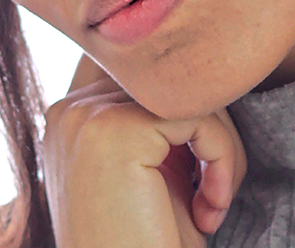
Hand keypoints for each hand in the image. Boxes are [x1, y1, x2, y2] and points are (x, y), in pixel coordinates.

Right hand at [42, 53, 246, 247]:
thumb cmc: (146, 246)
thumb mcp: (154, 170)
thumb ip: (163, 117)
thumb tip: (206, 65)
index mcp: (72, 116)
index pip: (155, 82)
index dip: (193, 126)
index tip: (202, 185)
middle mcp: (69, 108)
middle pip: (172, 81)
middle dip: (210, 135)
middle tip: (214, 197)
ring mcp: (86, 116)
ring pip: (191, 93)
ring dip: (221, 149)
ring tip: (213, 204)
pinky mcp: (115, 130)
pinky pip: (200, 116)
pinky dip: (224, 160)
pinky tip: (212, 209)